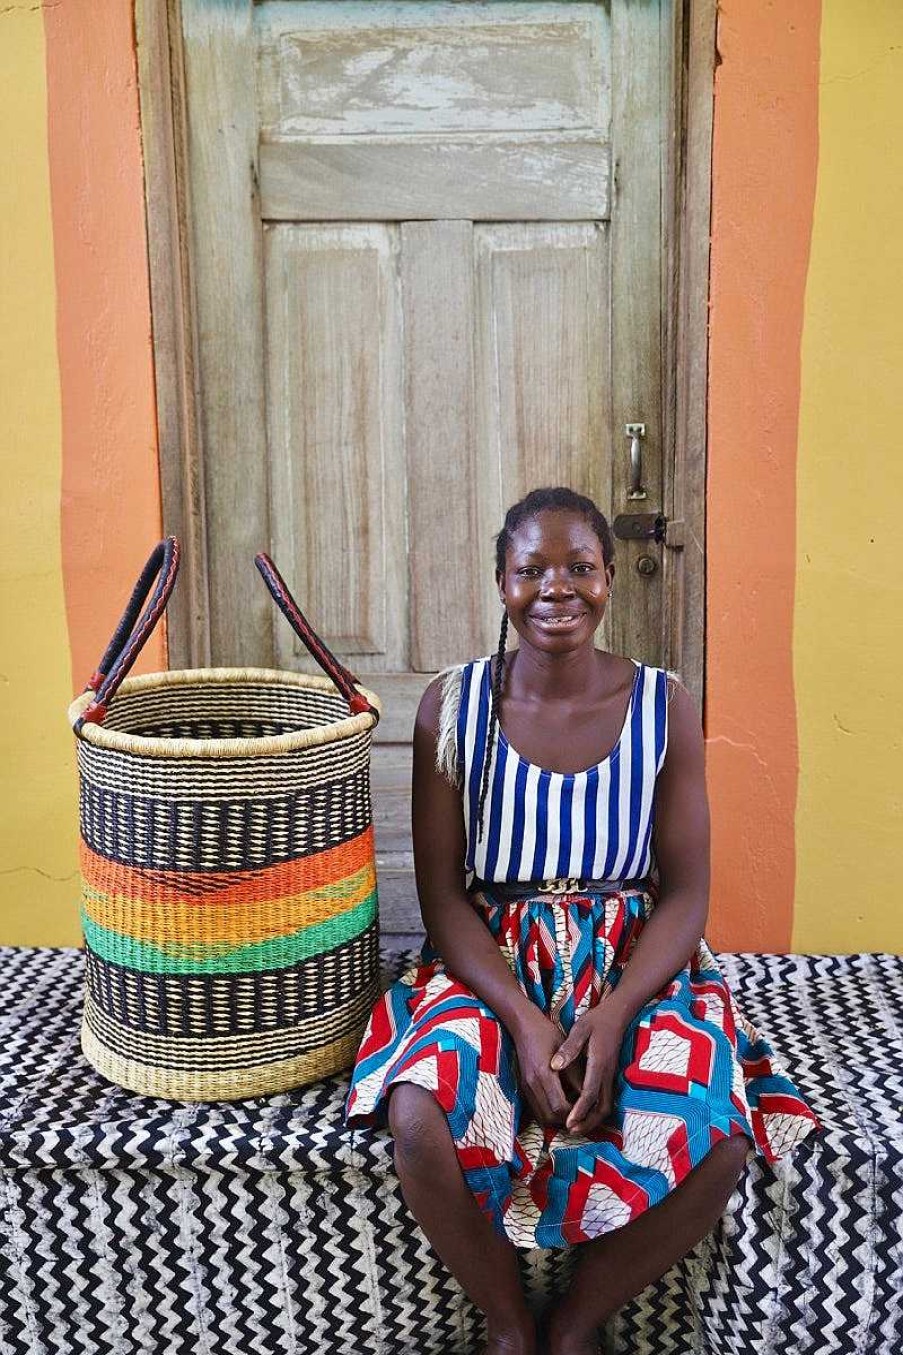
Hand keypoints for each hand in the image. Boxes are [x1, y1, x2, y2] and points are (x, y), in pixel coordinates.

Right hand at [512, 1010, 582, 1129]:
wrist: (523, 1025)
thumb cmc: (547, 1034)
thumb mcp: (567, 1050)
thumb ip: (576, 1074)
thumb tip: (588, 1096)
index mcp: (543, 1073)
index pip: (559, 1107)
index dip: (573, 1114)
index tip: (585, 1110)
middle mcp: (532, 1084)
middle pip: (549, 1117)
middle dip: (566, 1120)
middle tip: (580, 1113)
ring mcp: (526, 1086)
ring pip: (541, 1117)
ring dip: (557, 1119)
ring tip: (571, 1111)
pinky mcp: (523, 1087)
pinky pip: (536, 1109)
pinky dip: (548, 1113)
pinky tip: (559, 1104)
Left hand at [550, 1003, 625, 1136]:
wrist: (618, 1014)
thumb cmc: (597, 1020)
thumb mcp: (581, 1028)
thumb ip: (569, 1048)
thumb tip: (555, 1066)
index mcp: (599, 1063)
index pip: (589, 1093)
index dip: (579, 1110)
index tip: (568, 1122)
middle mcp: (607, 1073)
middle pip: (602, 1107)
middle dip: (588, 1122)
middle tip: (571, 1131)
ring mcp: (611, 1076)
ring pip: (606, 1105)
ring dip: (592, 1119)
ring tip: (575, 1127)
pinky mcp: (610, 1075)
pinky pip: (605, 1099)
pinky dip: (595, 1110)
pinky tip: (583, 1113)